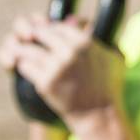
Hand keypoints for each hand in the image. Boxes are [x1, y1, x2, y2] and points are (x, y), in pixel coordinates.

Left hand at [0, 13, 123, 129]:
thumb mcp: (114, 58)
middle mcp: (70, 52)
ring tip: (26, 57)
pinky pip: (25, 66)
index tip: (48, 40)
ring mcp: (56, 67)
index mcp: (85, 42)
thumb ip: (104, 39)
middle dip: (36, 40)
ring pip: (28, 49)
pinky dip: (25, 67)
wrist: (98, 114)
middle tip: (35, 47)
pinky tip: (30, 71)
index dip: (51, 32)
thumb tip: (89, 25)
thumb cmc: (108, 86)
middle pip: (40, 34)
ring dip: (25, 52)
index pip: (58, 26)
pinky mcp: (45, 83)